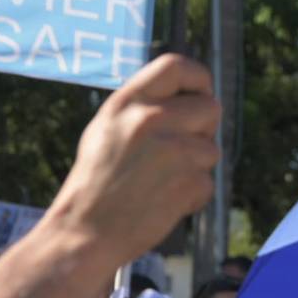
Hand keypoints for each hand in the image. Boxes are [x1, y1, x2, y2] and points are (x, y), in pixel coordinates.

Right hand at [46, 54, 221, 263]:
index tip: (200, 93)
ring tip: (161, 181)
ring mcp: (173, 151)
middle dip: (204, 129)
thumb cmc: (97, 182)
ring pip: (212, 149)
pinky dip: (193, 195)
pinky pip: (208, 182)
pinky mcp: (188, 183)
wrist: (85, 232)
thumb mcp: (107, 128)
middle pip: (210, 107)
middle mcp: (150, 120)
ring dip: (196, 167)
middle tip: (179, 150)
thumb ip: (143, 108)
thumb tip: (187, 95)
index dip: (198, 78)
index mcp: (127, 102)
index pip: (177, 66)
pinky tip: (164, 201)